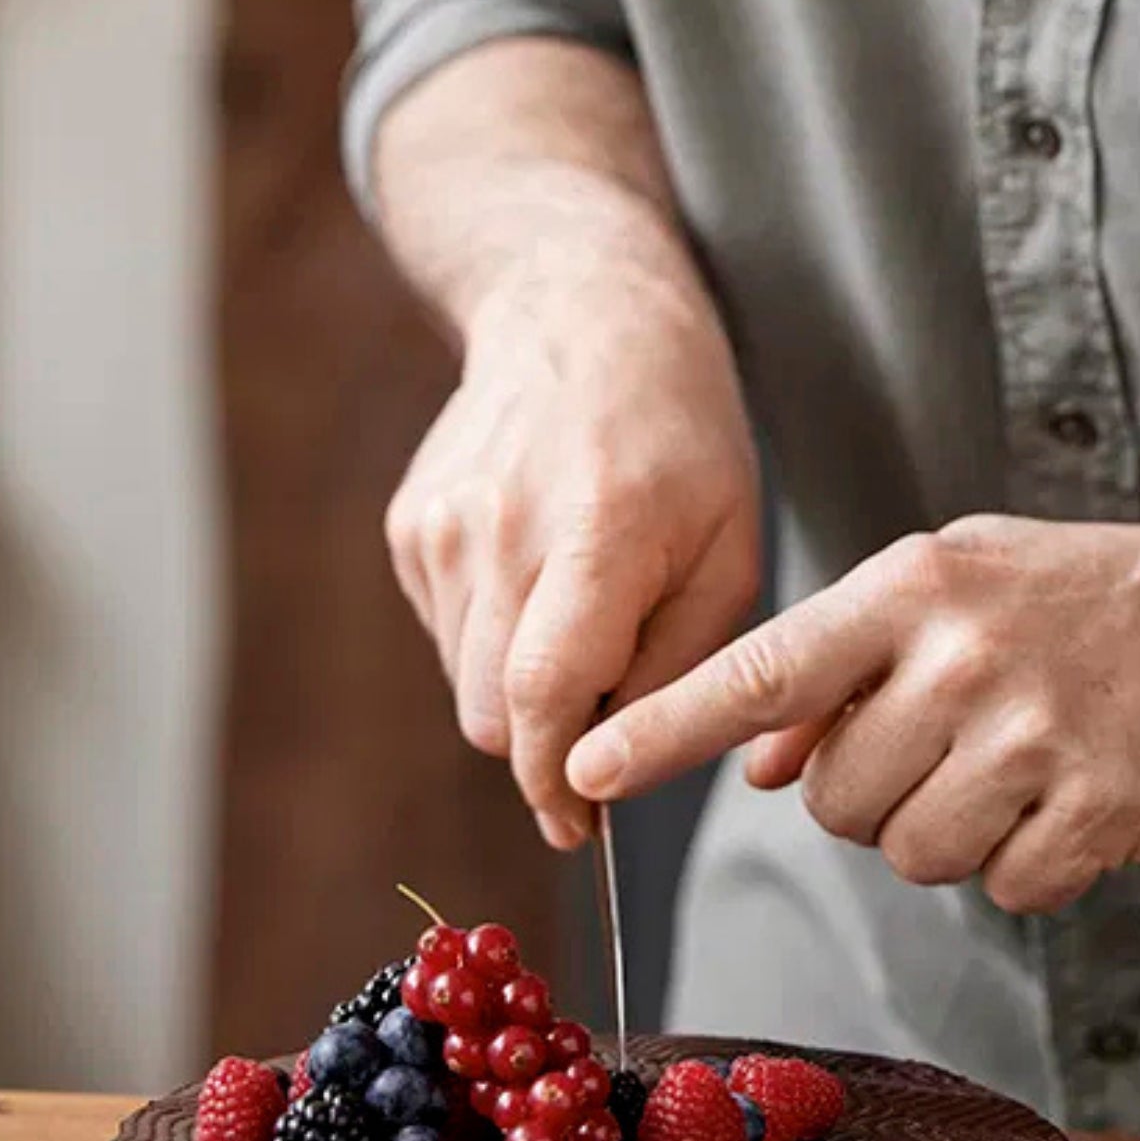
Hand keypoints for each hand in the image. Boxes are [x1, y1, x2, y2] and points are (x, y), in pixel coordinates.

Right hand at [385, 248, 760, 847]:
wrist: (580, 314)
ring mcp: (440, 531)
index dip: (556, 783)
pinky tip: (536, 578)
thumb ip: (676, 669)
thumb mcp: (730, 551)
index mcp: (595, 535)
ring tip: (580, 618)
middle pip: (493, 716)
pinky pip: (447, 637)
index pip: (545, 698)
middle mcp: (498, 534)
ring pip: (467, 685)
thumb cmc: (679, 438)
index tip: (580, 825)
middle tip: (603, 714)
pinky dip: (493, 642)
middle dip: (545, 746)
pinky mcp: (410, 530)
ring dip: (521, 692)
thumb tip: (616, 768)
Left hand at [566, 515, 1139, 912]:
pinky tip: (1072, 797)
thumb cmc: (1072, 602)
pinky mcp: (1098, 808)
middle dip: (873, 798)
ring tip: (1017, 766)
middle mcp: (961, 657)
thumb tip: (753, 767)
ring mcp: (1033, 735)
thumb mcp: (949, 592)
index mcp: (909, 591)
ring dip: (949, 835)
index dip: (665, 730)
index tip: (585, 768)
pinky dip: (1028, 865)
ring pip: (910, 856)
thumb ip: (841, 673)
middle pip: (833, 804)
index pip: (758, 670)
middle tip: (954, 743)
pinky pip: (1004, 888)